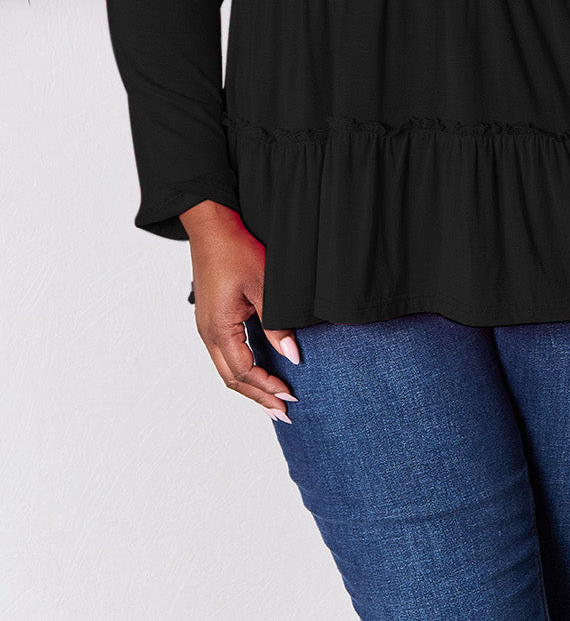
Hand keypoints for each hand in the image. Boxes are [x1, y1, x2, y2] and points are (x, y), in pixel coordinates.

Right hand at [180, 201, 302, 421]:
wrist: (213, 226)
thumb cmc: (235, 250)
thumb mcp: (263, 287)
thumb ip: (276, 324)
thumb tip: (292, 356)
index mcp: (219, 329)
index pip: (245, 372)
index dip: (268, 387)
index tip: (291, 397)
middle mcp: (208, 333)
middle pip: (233, 379)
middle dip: (258, 397)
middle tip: (283, 412)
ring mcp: (207, 326)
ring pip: (227, 368)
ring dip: (250, 385)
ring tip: (273, 398)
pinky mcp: (211, 317)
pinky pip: (225, 353)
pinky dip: (243, 368)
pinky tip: (259, 369)